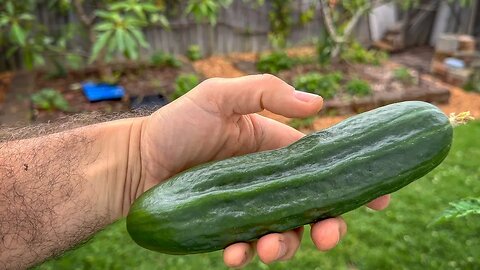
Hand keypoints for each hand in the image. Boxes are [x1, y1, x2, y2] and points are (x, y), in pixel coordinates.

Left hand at [139, 74, 389, 266]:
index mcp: (276, 150)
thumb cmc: (177, 124)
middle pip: (313, 208)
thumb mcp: (219, 96)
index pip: (324, 165)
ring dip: (286, 246)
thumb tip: (318, 103)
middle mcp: (269, 181)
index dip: (354, 182)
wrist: (138, 159)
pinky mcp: (228, 228)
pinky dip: (246, 253)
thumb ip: (265, 92)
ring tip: (270, 247)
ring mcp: (250, 207)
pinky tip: (235, 252)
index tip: (381, 199)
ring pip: (285, 234)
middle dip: (329, 226)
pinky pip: (247, 247)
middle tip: (328, 236)